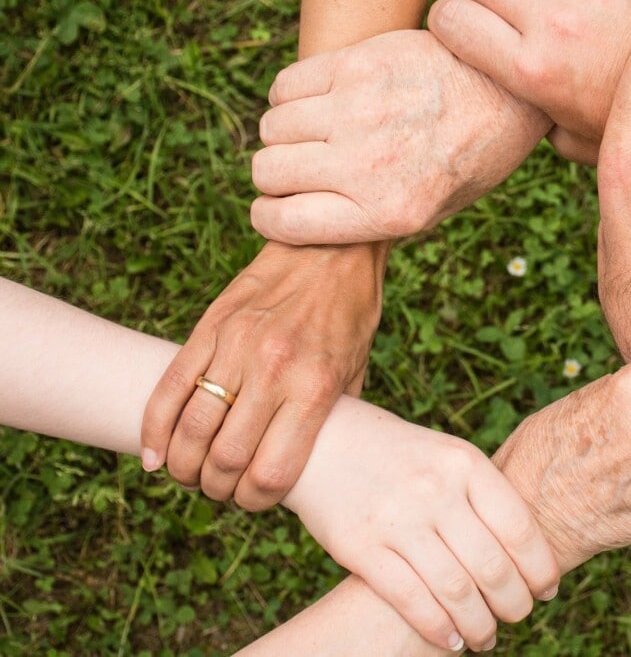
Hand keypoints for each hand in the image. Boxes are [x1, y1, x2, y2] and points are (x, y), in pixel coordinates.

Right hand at [140, 242, 385, 509]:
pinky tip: (155, 454)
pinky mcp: (210, 327)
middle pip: (225, 458)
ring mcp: (236, 346)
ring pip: (191, 428)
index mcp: (314, 388)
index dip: (255, 501)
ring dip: (183, 465)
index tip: (254, 501)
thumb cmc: (350, 315)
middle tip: (220, 490)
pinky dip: (154, 428)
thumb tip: (312, 466)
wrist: (332, 248)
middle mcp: (273, 370)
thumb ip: (331, 418)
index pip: (271, 472)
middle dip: (217, 489)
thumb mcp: (356, 371)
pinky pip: (170, 386)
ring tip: (190, 474)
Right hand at [250, 29, 549, 244]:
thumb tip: (304, 219)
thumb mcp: (433, 211)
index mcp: (388, 213)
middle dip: (275, 175)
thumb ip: (369, 220)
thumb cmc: (470, 157)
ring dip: (284, 133)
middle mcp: (368, 165)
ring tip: (315, 132)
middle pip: (268, 171)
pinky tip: (319, 100)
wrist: (509, 90)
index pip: (283, 222)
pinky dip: (289, 96)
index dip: (270, 217)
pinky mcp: (357, 64)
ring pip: (272, 127)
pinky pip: (286, 85)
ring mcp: (359, 111)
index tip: (276, 208)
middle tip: (300, 167)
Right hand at [282, 396, 559, 652]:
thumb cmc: (399, 454)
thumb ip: (483, 495)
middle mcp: (435, 489)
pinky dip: (438, 629)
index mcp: (464, 462)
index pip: (520, 528)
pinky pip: (411, 600)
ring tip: (486, 636)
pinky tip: (451, 640)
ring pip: (456, 591)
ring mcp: (397, 518)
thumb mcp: (447, 455)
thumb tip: (529, 552)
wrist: (323, 440)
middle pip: (493, 567)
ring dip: (480, 625)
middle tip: (518, 616)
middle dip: (514, 604)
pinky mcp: (360, 546)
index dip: (540, 568)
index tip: (547, 590)